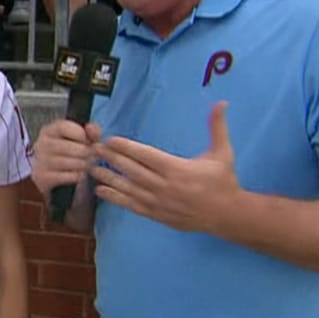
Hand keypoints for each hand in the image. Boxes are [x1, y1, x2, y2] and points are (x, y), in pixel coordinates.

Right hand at [30, 119, 100, 196]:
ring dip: (85, 165)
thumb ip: (91, 132)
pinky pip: (71, 176)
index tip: (86, 140)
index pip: (64, 127)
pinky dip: (79, 176)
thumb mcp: (78, 138)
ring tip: (85, 164)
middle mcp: (43, 144)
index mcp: (49, 130)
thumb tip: (93, 131)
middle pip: (73, 147)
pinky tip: (78, 173)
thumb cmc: (67, 152)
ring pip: (75, 163)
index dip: (80, 134)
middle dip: (87, 153)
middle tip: (91, 155)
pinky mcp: (44, 177)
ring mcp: (42, 161)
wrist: (48, 175)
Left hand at [89, 101, 239, 232]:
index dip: (126, 148)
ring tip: (91, 169)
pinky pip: (131, 205)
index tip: (110, 140)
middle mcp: (164, 186)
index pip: (146, 156)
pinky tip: (100, 191)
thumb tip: (221, 102)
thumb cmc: (223, 181)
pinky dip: (115, 198)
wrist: (227, 215)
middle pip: (132, 170)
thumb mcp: (223, 152)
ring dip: (108, 178)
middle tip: (94, 149)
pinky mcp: (156, 215)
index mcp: (177, 169)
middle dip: (112, 159)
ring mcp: (159, 202)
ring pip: (128, 188)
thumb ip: (218, 127)